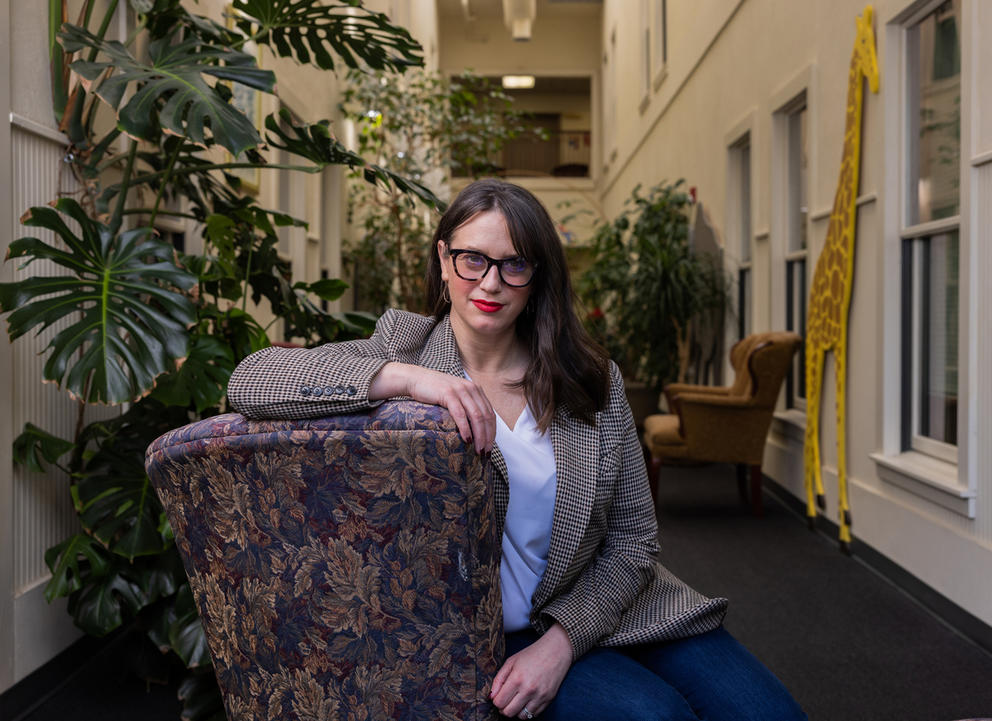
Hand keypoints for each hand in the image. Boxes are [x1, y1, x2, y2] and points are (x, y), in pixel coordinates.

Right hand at [370, 363, 495, 453]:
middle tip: (486, 452)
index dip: (492, 432)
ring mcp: (460, 390)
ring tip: (478, 450)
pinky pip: (460, 414)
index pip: (490, 414)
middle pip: (486, 416)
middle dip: (488, 437)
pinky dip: (465, 428)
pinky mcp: (448, 394)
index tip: (489, 447)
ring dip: (479, 436)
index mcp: (476, 390)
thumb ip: (466, 406)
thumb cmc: (434, 391)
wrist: (415, 379)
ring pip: (477, 416)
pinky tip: (467, 439)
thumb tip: (475, 429)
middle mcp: (471, 388)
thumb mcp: (455, 397)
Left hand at [490, 624, 571, 718]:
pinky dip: (528, 710)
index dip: (496, 700)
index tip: (499, 695)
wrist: (556, 651)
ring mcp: (540, 696)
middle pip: (508, 713)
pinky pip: (534, 714)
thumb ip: (498, 679)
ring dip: (517, 710)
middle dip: (504, 708)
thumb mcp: (511, 662)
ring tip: (517, 700)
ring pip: (521, 717)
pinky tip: (527, 699)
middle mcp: (528, 689)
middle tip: (506, 699)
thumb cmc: (532, 654)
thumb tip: (491, 697)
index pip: (499, 702)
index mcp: (517, 678)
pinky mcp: (549, 699)